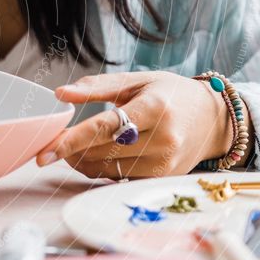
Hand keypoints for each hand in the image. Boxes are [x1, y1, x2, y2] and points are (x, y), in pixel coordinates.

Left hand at [35, 71, 245, 177]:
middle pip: (103, 152)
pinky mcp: (163, 178)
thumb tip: (60, 93)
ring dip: (82, 162)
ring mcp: (166, 163)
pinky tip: (94, 156)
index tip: (45, 151)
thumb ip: (96, 87)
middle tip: (51, 144)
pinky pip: (119, 178)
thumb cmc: (170, 94)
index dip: (72, 140)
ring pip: (108, 170)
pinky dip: (100, 169)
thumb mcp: (136, 81)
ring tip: (72, 148)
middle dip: (71, 151)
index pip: (105, 128)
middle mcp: (164, 139)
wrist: (214, 119)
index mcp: (155, 108)